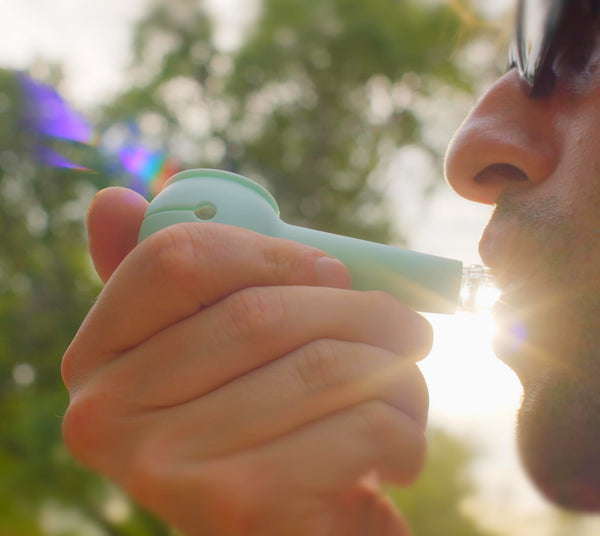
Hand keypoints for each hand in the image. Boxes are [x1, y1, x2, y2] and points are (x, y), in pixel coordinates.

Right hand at [62, 187, 432, 535]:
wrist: (281, 532)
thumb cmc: (255, 421)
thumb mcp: (211, 351)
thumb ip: (176, 283)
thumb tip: (111, 201)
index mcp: (100, 356)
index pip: (176, 258)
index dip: (271, 251)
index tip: (331, 272)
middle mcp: (110, 415)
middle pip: (263, 313)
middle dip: (364, 309)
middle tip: (408, 325)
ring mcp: (169, 469)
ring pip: (326, 366)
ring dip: (396, 368)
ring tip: (408, 382)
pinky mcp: (243, 511)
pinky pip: (360, 426)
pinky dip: (404, 425)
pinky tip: (398, 446)